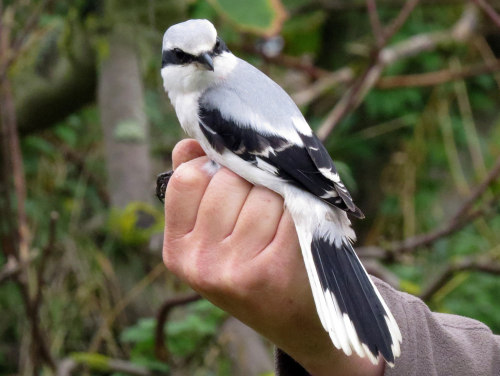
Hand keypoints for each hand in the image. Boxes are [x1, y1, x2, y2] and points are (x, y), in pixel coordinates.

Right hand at [162, 139, 382, 375]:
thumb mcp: (211, 236)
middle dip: (250, 181)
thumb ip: (195, 188)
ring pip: (262, 193)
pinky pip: (287, 208)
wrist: (293, 319)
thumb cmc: (251, 265)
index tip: (231, 179)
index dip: (213, 168)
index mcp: (176, 250)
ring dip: (277, 195)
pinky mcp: (271, 270)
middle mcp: (199, 263)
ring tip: (279, 219)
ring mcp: (233, 270)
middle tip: (260, 203)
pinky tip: (297, 227)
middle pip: (228, 181)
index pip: (188, 178)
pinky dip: (298, 208)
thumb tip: (189, 142)